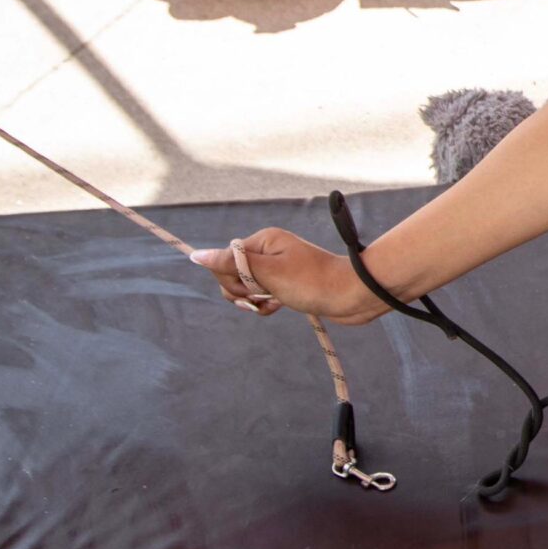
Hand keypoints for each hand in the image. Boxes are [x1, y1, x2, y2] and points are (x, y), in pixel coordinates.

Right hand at [190, 229, 387, 324]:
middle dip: (242, 292)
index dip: (232, 279)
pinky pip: (263, 297)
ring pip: (247, 288)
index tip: (252, 288)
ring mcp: (279, 268)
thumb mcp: (267, 273)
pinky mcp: (287, 285)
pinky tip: (278, 308)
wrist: (353, 296)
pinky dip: (266, 305)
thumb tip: (195, 255)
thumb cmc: (311, 281)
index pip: (225, 260)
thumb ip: (231, 264)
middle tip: (264, 297)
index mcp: (263, 240)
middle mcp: (269, 251)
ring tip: (272, 304)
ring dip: (254, 301)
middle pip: (233, 275)